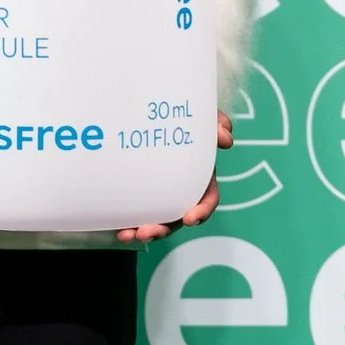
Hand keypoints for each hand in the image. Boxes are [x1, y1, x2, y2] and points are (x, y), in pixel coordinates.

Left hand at [117, 110, 233, 244]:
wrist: (149, 110)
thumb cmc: (182, 117)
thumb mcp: (201, 117)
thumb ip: (215, 124)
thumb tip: (226, 139)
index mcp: (200, 176)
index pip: (207, 199)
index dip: (202, 211)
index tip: (190, 219)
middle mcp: (181, 190)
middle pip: (177, 218)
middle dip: (164, 229)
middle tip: (147, 231)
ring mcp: (160, 194)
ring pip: (157, 221)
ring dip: (146, 231)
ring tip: (130, 234)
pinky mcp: (140, 194)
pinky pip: (137, 214)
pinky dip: (129, 225)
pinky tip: (118, 230)